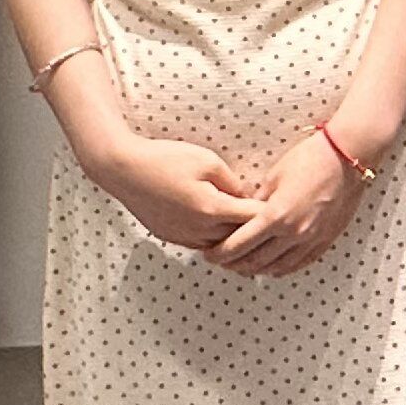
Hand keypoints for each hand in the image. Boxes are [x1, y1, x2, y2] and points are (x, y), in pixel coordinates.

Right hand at [99, 135, 263, 253]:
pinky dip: (215, 238)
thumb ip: (232, 182)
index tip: (282, 206)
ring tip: (250, 226)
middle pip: (239, 237)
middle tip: (273, 222)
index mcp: (212, 210)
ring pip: (221, 245)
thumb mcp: (208, 161)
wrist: (123, 169)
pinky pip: (202, 244)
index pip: (253, 219)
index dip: (270, 212)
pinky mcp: (172, 238)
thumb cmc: (165, 159)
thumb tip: (247, 197)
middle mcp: (199, 230)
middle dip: (256, 230)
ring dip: (235, 237)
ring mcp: (184, 237)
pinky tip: (222, 226)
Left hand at [211, 130, 366, 277]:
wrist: (346, 158)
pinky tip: (272, 266)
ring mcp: (311, 240)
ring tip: (243, 265)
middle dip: (234, 264)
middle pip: (255, 261)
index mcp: (276, 216)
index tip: (210, 255)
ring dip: (256, 269)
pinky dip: (281, 268)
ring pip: (276, 268)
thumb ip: (256, 202)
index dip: (221, 253)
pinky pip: (299, 264)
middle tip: (222, 261)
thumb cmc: (310, 159)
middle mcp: (293, 233)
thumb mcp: (274, 177)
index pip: (239, 245)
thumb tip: (243, 216)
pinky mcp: (325, 240)